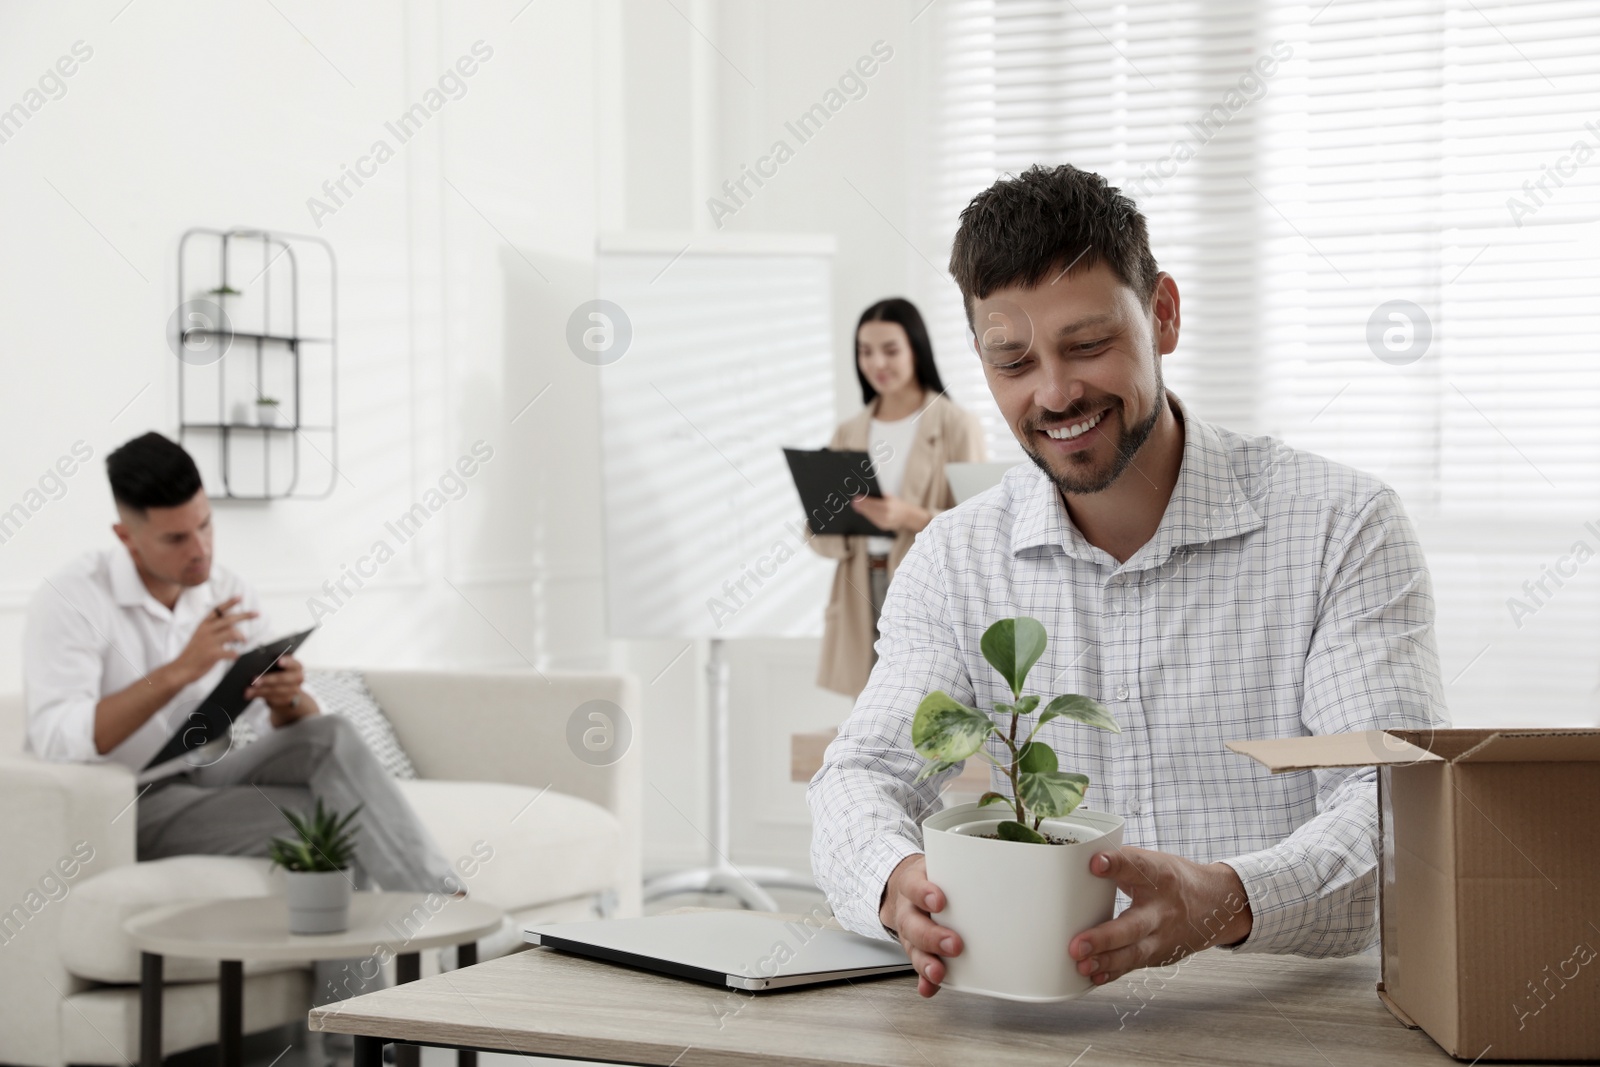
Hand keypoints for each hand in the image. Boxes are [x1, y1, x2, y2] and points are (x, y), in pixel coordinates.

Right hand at [170, 596, 257, 684]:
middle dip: (245, 615)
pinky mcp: (212, 655)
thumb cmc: (193, 652)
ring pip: (233, 633)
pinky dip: (235, 654)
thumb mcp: (200, 636)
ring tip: (242, 642)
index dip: (229, 603)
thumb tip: (233, 624)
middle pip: (229, 619)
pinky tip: (234, 656)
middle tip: (257, 613)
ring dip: (241, 637)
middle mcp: (206, 631)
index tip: (240, 597)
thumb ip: (215, 629)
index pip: (217, 610)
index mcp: (203, 625)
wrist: (180, 669)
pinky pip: (231, 652)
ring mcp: (209, 642)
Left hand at [244, 653, 313, 723]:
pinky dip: (260, 696)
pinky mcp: (286, 700)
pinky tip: (250, 695)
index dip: (287, 662)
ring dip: (260, 691)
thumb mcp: (276, 665)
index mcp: (296, 666)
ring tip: (247, 690)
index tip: (278, 661)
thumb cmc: (278, 672)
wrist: (288, 690)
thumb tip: (239, 656)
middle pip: (283, 678)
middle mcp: (298, 678)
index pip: (293, 663)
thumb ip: (266, 660)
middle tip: (254, 680)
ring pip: (276, 690)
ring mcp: (294, 691)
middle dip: (268, 680)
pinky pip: (272, 699)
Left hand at [850, 494, 929, 534]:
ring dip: (863, 512)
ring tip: (856, 507)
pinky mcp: (883, 527)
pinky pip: (873, 521)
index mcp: (888, 506)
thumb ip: (877, 496)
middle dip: (861, 507)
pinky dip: (868, 516)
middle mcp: (886, 516)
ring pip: (870, 517)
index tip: (856, 498)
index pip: (872, 503)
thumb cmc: (896, 503)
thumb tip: (863, 495)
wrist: (906, 515)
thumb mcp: (888, 497)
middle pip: (870, 511)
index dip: (863, 501)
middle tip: (853, 503)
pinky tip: (862, 512)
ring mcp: (885, 523)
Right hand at [879, 854, 961, 997]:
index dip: (924, 894)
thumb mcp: (939, 866)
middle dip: (932, 936)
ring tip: (939, 972)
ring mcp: (910, 933)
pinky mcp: (916, 951)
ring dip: (927, 963)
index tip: (940, 900)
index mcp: (912, 885)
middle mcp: (908, 910)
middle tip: (953, 943)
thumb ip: (960, 869)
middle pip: (913, 924)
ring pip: (913, 949)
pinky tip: (930, 987)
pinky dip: (925, 980)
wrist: (906, 889)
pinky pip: (918, 968)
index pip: (914, 886)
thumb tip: (1000, 869)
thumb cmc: (931, 880)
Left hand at [1068, 846, 1251, 984]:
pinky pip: (1134, 965)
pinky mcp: (1160, 955)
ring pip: (1135, 953)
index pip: (1137, 866)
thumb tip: (1079, 857)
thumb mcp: (1154, 862)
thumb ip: (1120, 862)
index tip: (1095, 862)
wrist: (1216, 906)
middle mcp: (1162, 910)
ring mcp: (1163, 937)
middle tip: (1076, 945)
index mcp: (1159, 876)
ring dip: (1106, 962)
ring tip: (1081, 965)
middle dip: (1105, 938)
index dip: (1116, 864)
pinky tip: (1093, 977)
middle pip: (1134, 926)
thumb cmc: (1174, 881)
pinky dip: (1113, 972)